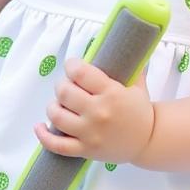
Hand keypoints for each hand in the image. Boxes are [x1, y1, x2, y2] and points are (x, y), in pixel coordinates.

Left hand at [35, 58, 154, 163]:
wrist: (149, 141)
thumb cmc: (139, 109)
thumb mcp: (136, 84)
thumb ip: (128, 64)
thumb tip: (122, 40)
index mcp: (111, 92)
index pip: (79, 72)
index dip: (71, 66)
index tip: (72, 66)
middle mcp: (99, 112)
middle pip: (64, 92)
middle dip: (62, 86)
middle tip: (68, 87)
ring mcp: (90, 133)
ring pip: (57, 116)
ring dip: (53, 107)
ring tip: (60, 105)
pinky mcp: (85, 150)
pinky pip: (57, 145)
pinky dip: (44, 136)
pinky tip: (40, 126)